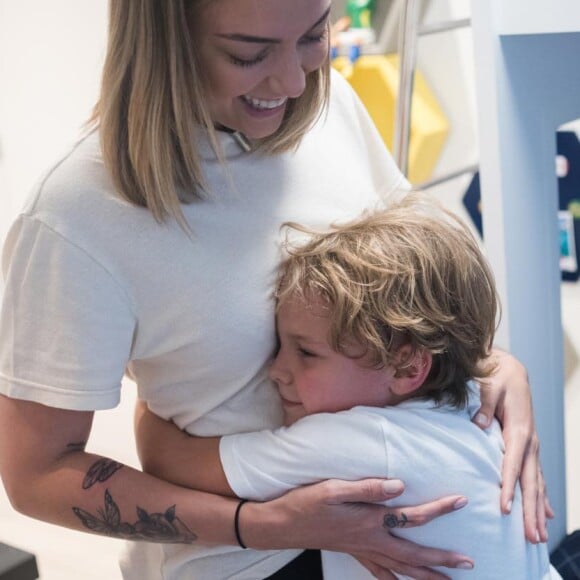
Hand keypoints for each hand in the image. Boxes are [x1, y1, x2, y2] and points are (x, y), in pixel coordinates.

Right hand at [243, 479, 472, 578]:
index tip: (461, 501)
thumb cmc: (307, 503)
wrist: (283, 524)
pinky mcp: (353, 552)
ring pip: (401, 568)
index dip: (438, 509)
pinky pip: (379, 572)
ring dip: (426, 575)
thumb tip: (400, 486)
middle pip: (414, 553)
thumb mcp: (334, 489)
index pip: (412, 516)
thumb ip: (368, 487)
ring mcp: (362, 550)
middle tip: (468, 563)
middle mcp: (371, 540)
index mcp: (370, 522)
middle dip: (443, 559)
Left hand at [474, 349, 553, 541]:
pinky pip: (537, 477)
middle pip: (530, 482)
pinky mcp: (529, 448)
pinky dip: (542, 497)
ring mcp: (532, 447)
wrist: (511, 371)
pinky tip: (547, 515)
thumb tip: (479, 424)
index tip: (505, 509)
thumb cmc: (498, 378)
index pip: (513, 464)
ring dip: (539, 511)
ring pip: (537, 484)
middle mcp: (529, 442)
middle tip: (532, 537)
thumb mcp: (490, 387)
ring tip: (539, 536)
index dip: (508, 487)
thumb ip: (485, 405)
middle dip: (531, 511)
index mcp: (518, 430)